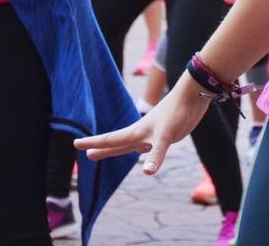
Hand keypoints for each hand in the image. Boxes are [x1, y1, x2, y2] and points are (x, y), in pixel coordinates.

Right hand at [75, 74, 212, 171]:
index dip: (93, 143)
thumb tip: (147, 172)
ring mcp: (152, 135)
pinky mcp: (165, 136)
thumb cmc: (176, 112)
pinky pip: (149, 148)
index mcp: (136, 132)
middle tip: (86, 155)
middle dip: (102, 150)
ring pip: (130, 146)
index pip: (109, 140)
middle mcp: (141, 134)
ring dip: (118, 150)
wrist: (193, 96)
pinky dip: (144, 153)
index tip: (75, 144)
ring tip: (106, 154)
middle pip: (117, 145)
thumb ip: (157, 154)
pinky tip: (144, 156)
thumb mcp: (165, 135)